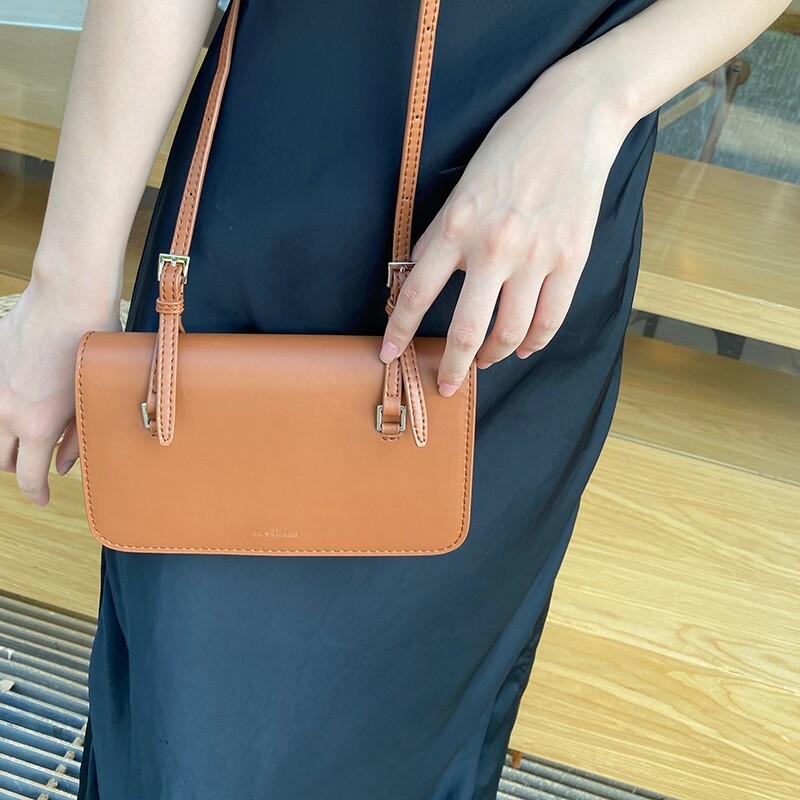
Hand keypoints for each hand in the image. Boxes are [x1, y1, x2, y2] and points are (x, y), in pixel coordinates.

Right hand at [0, 274, 121, 506]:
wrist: (68, 300)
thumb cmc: (92, 347)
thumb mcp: (93, 400)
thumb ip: (77, 438)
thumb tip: (60, 466)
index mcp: (36, 427)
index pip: (28, 477)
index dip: (37, 494)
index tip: (44, 498)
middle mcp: (6, 413)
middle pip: (2, 459)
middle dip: (20, 467)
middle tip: (39, 463)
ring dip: (5, 441)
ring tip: (25, 436)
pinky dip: (2, 411)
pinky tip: (20, 403)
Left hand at [379, 60, 635, 396]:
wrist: (575, 117)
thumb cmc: (512, 146)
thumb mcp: (462, 186)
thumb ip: (441, 235)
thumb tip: (419, 275)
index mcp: (457, 225)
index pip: (417, 292)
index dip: (400, 330)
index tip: (389, 354)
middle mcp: (494, 246)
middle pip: (466, 329)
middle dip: (452, 368)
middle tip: (445, 386)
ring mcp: (536, 255)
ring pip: (511, 331)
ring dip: (494, 356)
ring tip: (485, 361)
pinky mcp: (571, 259)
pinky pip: (550, 319)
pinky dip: (534, 342)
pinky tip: (523, 348)